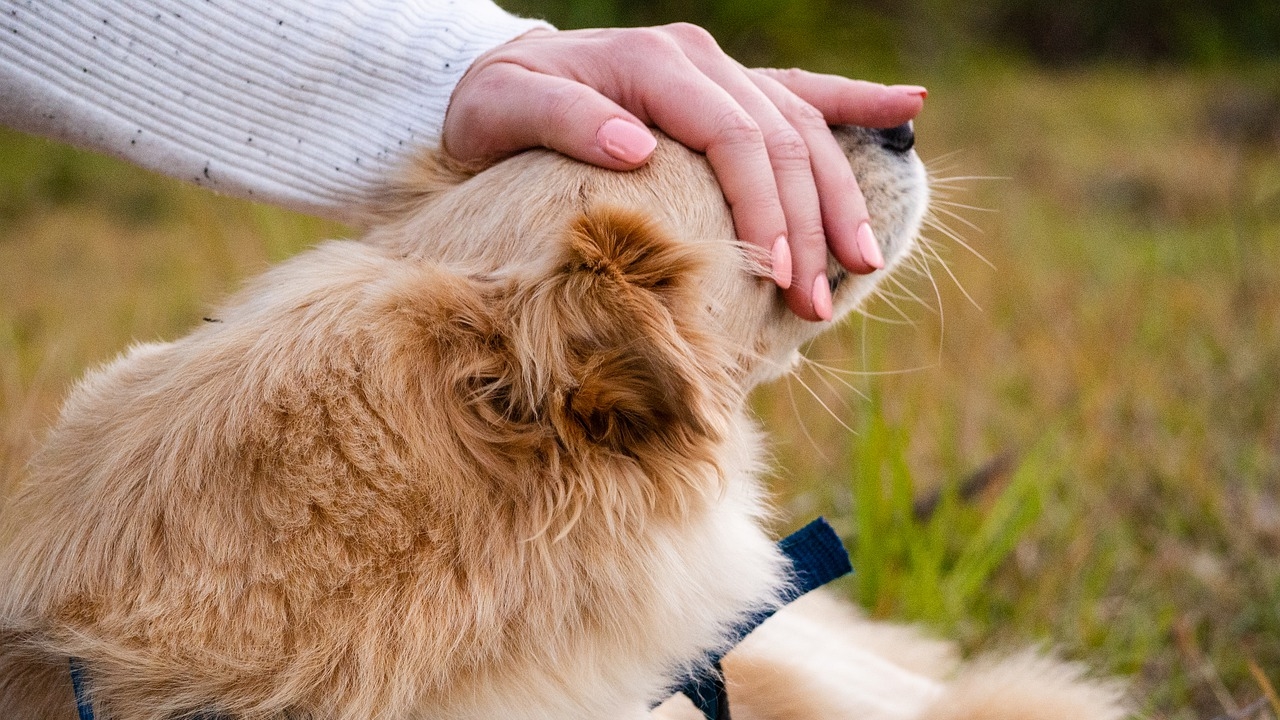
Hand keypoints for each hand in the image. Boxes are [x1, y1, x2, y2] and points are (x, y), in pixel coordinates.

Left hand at [443, 24, 925, 320]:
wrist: (498, 78)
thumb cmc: (494, 106)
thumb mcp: (502, 109)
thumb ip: (563, 120)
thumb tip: (634, 145)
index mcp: (654, 62)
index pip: (734, 137)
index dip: (765, 207)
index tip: (779, 275)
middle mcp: (699, 60)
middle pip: (781, 140)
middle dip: (809, 224)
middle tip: (817, 303)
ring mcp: (720, 70)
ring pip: (804, 127)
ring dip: (839, 197)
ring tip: (864, 262)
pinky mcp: (727, 88)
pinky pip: (804, 91)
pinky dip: (856, 101)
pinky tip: (908, 110)